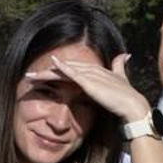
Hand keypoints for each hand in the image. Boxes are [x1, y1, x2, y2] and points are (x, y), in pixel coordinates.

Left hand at [33, 53, 148, 123]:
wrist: (133, 106)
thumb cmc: (125, 98)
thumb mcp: (120, 80)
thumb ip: (118, 67)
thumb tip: (124, 55)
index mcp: (94, 72)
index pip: (71, 69)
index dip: (56, 71)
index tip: (41, 76)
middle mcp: (91, 71)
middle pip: (64, 68)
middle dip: (46, 72)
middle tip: (29, 76)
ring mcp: (91, 75)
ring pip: (64, 70)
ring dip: (47, 72)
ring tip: (31, 75)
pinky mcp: (90, 82)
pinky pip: (74, 73)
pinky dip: (63, 68)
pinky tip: (52, 65)